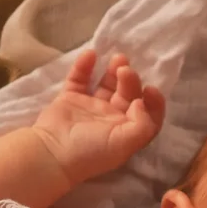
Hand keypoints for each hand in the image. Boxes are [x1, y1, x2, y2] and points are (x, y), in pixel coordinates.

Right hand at [31, 50, 164, 186]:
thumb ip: (142, 124)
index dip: (154, 103)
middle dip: (131, 80)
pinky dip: (84, 66)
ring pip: (107, 85)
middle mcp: (110, 120)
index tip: (150, 89)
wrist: (52, 152)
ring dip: (113, 71)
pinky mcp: (70, 99)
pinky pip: (79, 79)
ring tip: (118, 58)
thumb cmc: (91, 151)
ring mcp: (90, 108)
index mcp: (126, 132)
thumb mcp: (124, 144)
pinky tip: (90, 54)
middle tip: (125, 69)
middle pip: (128, 94)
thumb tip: (142, 102)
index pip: (147, 115)